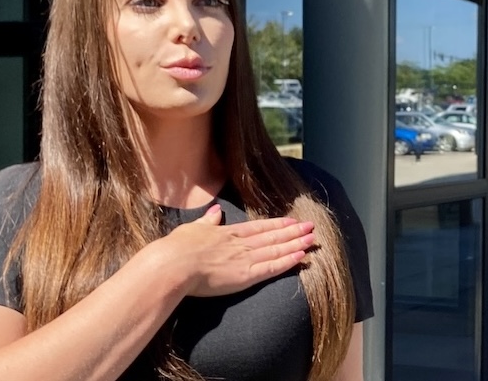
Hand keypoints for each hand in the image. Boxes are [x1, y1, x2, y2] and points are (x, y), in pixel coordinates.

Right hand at [152, 205, 316, 297]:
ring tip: (312, 239)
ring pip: (277, 250)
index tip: (292, 221)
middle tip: (311, 227)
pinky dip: (288, 262)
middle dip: (294, 232)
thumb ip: (207, 221)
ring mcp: (245, 258)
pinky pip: (272, 268)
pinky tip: (301, 257)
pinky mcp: (246, 275)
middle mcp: (241, 244)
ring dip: (296, 244)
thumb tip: (214, 211)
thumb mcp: (193, 228)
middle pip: (273, 236)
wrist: (174, 264)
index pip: (259, 227)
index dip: (277, 225)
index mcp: (228, 232)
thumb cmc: (177, 248)